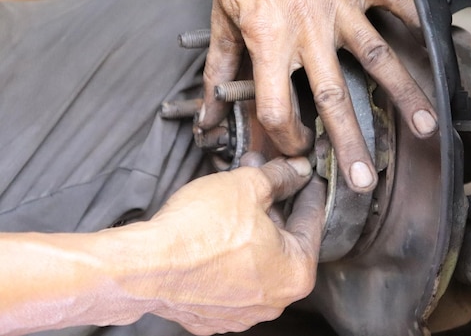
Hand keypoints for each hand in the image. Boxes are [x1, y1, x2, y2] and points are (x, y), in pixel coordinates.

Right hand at [136, 157, 325, 334]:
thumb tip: (295, 171)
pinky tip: (216, 230)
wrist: (145, 266)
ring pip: (256, 259)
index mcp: (296, 273)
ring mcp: (242, 312)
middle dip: (273, 205)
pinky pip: (230, 277)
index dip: (307, 191)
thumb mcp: (248, 186)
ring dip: (250, 227)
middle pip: (283, 241)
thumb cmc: (198, 231)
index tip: (306, 178)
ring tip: (235, 198)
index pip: (311, 222)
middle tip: (265, 179)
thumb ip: (279, 177)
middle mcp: (274, 300)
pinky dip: (228, 253)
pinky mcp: (212, 314)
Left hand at [199, 0, 437, 193]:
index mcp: (269, 40)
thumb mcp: (221, 17)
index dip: (285, 136)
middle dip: (351, 143)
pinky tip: (430, 46)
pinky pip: (395, 1)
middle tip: (365, 178)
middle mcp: (309, 29)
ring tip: (426, 126)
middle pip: (334, 96)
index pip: (278, 106)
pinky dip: (414, 22)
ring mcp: (341, 4)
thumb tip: (209, 112)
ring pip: (379, 56)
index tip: (297, 147)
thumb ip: (219, 69)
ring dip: (404, 95)